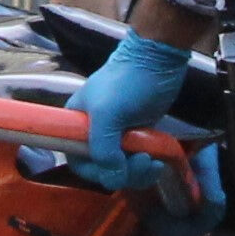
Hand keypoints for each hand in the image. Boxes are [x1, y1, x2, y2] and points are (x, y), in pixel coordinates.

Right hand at [20, 29, 196, 191]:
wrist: (158, 61)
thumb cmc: (127, 82)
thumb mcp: (107, 113)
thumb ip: (103, 148)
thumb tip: (112, 175)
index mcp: (76, 125)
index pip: (77, 160)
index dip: (93, 171)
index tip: (114, 169)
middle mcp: (93, 133)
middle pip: (102, 169)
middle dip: (123, 172)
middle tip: (143, 162)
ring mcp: (116, 135)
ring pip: (122, 168)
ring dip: (138, 173)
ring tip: (153, 162)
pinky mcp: (136, 136)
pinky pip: (136, 162)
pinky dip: (147, 167)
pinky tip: (158, 161)